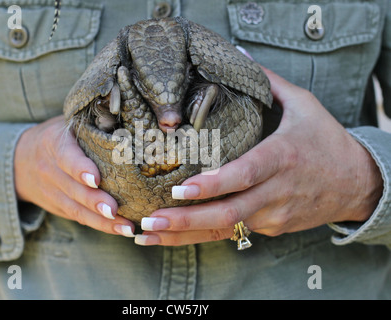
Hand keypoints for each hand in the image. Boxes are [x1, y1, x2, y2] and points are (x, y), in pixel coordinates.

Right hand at [14, 115, 135, 236]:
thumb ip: (90, 124)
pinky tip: (120, 230)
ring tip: (126, 228)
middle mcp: (49, 170)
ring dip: (102, 221)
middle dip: (94, 202)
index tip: (96, 179)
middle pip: (73, 189)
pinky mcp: (58, 207)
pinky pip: (78, 217)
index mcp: (53, 143)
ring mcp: (51, 192)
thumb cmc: (57, 136)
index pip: (66, 157)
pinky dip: (99, 225)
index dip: (79, 168)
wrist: (19, 161)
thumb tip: (129, 120)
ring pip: (76, 209)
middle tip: (115, 210)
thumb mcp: (66, 124)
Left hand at [134, 68, 383, 245]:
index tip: (180, 191)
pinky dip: (203, 233)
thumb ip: (269, 82)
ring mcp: (273, 215)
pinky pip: (233, 231)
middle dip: (186, 220)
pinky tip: (175, 235)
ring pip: (226, 229)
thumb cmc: (327, 140)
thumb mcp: (304, 105)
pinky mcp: (271, 228)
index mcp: (282, 158)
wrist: (357, 184)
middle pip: (229, 212)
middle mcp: (276, 192)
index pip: (245, 175)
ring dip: (186, 235)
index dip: (213, 185)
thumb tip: (238, 53)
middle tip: (150, 221)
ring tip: (150, 235)